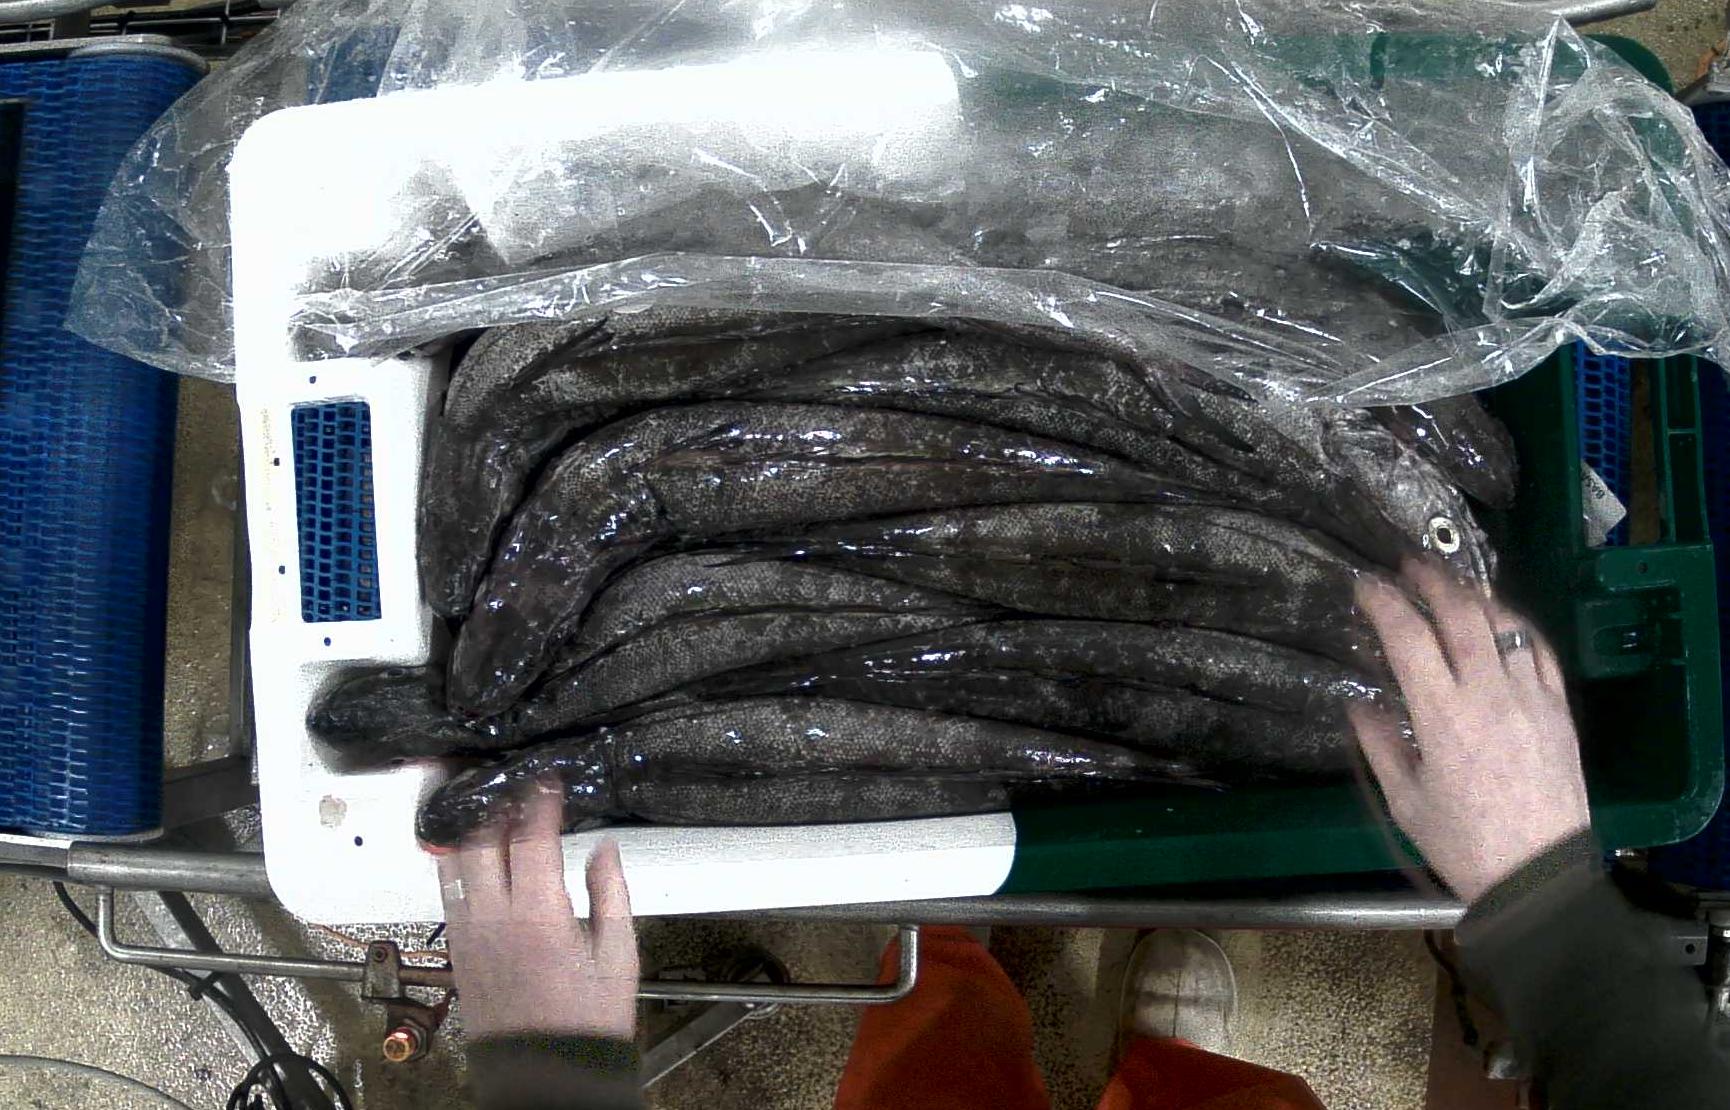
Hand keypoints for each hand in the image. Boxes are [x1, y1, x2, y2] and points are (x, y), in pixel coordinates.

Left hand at [435, 788, 638, 1040]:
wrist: (544, 1071)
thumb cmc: (586, 1018)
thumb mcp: (618, 956)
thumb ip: (611, 894)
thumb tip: (605, 849)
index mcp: (539, 916)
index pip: (531, 837)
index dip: (539, 799)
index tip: (546, 776)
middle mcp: (494, 918)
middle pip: (481, 840)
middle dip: (496, 804)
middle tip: (513, 784)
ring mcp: (468, 932)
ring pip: (454, 861)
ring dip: (469, 828)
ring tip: (485, 805)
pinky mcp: (457, 947)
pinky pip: (447, 890)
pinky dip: (455, 861)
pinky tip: (469, 849)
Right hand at [1351, 558, 1590, 903]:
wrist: (1539, 875)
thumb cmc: (1462, 844)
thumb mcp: (1404, 801)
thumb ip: (1379, 745)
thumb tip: (1359, 704)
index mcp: (1442, 716)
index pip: (1408, 638)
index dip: (1383, 603)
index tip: (1364, 585)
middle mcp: (1488, 693)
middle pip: (1461, 615)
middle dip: (1431, 582)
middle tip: (1409, 566)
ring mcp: (1530, 697)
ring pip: (1505, 624)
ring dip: (1474, 595)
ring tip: (1453, 583)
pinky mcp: (1559, 710)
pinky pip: (1539, 651)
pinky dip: (1515, 626)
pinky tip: (1502, 620)